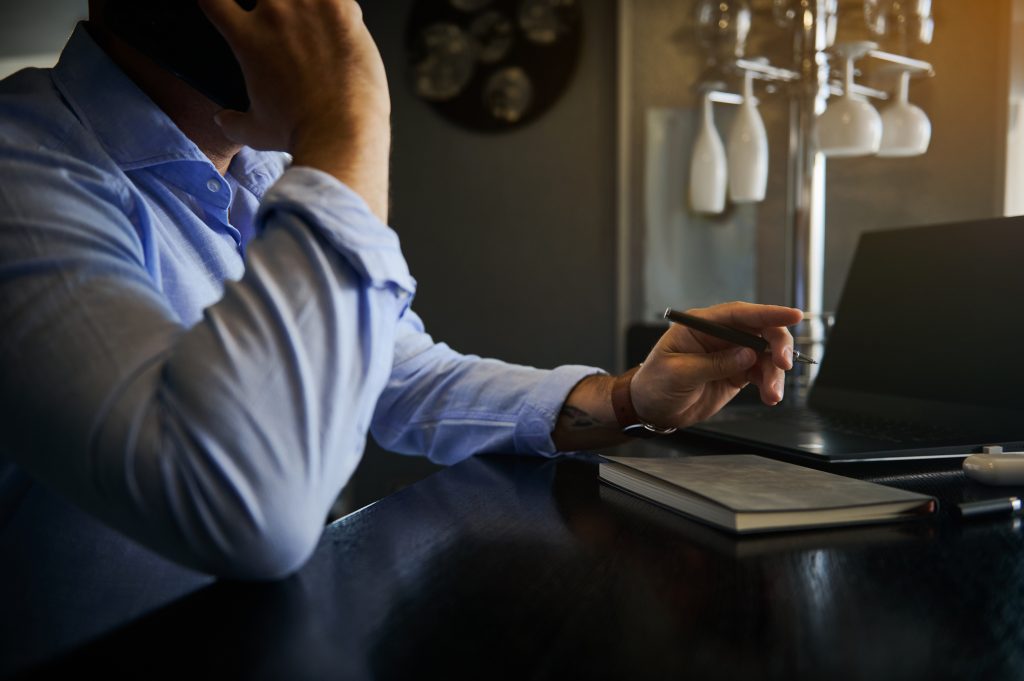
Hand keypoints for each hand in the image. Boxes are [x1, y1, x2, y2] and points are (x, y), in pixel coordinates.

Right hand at [198, 0, 390, 219]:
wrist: (341, 131)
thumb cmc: (301, 132)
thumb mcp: (256, 132)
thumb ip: (234, 122)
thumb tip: (223, 120)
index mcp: (247, 37)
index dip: (216, 0)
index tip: (228, 7)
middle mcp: (274, 14)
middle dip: (270, 2)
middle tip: (282, 18)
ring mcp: (308, 6)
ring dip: (305, 3)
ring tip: (313, 20)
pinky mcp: (341, 9)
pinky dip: (338, 6)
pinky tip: (341, 21)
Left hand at [631, 302, 804, 427]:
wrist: (652, 409)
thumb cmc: (655, 384)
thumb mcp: (680, 373)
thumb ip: (714, 363)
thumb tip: (747, 355)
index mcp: (701, 325)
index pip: (738, 313)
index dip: (768, 313)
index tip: (792, 316)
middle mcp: (719, 336)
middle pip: (760, 331)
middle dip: (777, 346)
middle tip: (783, 365)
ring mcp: (730, 354)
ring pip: (765, 356)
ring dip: (775, 374)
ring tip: (772, 395)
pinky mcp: (737, 373)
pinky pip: (762, 374)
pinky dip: (770, 385)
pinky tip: (770, 397)